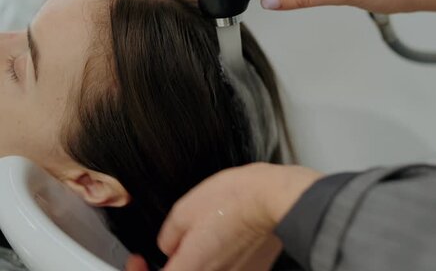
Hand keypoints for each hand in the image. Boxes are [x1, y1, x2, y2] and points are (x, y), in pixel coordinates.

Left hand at [125, 163, 322, 270]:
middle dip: (173, 263)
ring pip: (207, 270)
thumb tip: (170, 247)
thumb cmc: (234, 199)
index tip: (138, 260)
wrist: (272, 197)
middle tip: (174, 246)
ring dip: (197, 260)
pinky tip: (221, 237)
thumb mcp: (183, 210)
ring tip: (201, 236)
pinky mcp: (252, 270)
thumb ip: (168, 237)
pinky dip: (219, 258)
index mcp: (190, 268)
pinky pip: (227, 268)